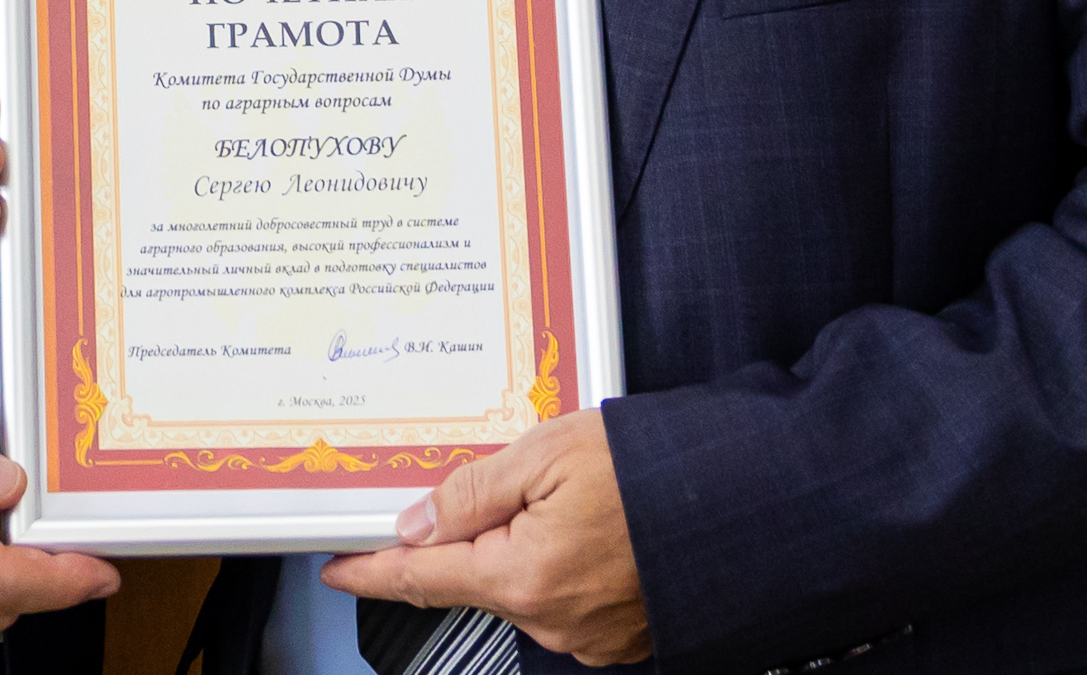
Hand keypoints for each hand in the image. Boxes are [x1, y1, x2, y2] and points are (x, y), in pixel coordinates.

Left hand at [323, 410, 648, 663]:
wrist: (748, 500)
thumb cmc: (659, 470)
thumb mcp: (547, 452)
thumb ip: (472, 491)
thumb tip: (418, 521)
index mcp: (522, 576)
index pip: (420, 576)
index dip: (372, 570)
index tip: (338, 569)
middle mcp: (551, 620)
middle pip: (476, 575)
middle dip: (478, 530)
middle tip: (520, 479)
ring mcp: (589, 635)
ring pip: (523, 583)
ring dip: (528, 543)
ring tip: (579, 495)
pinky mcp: (620, 636)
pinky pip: (567, 596)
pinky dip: (566, 561)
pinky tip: (599, 525)